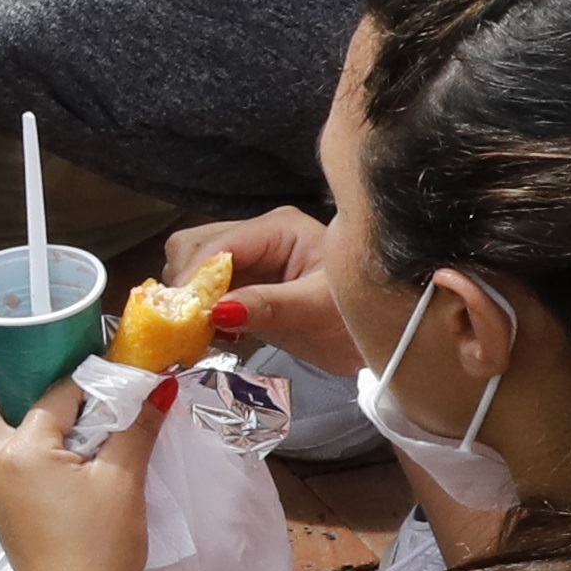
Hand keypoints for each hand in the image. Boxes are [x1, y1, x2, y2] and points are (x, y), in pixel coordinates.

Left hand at [0, 340, 168, 570]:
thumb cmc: (100, 548)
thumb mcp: (125, 482)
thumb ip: (137, 428)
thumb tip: (160, 386)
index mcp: (17, 452)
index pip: (52, 394)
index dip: (85, 374)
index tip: (105, 350)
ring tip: (19, 369)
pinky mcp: (5, 510)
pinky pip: (0, 456)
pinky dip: (13, 431)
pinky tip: (45, 427)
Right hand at [159, 209, 350, 372]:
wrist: (388, 341)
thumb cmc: (360, 318)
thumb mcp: (318, 311)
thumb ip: (268, 307)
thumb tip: (216, 310)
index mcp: (279, 229)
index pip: (218, 243)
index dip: (194, 277)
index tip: (182, 316)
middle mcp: (259, 238)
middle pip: (194, 246)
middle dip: (185, 285)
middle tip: (186, 326)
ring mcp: (251, 262)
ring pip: (194, 269)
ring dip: (189, 300)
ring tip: (197, 334)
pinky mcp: (247, 288)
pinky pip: (207, 294)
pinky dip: (200, 315)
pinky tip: (209, 337)